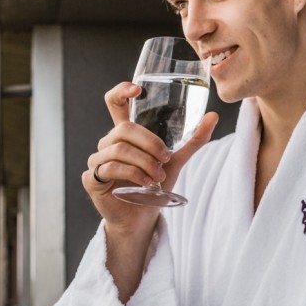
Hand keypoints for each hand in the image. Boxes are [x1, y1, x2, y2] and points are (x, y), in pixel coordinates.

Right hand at [83, 81, 217, 234]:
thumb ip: (193, 139)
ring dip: (143, 162)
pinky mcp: (91, 178)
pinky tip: (144, 184)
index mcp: (126, 133)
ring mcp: (97, 160)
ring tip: (157, 177)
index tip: (137, 89)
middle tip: (165, 158)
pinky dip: (132, 174)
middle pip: (124, 128)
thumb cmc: (156, 183)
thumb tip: (214, 115)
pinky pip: (109, 168)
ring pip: (119, 148)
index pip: (114, 103)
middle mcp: (108, 143)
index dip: (121, 91)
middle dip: (149, 142)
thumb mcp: (177, 159)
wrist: (143, 216)